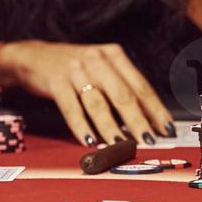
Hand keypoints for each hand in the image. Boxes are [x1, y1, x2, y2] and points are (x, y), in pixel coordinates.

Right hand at [2, 40, 173, 146]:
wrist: (34, 57)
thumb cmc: (75, 68)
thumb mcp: (101, 68)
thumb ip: (121, 87)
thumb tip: (147, 119)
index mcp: (114, 55)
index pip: (140, 85)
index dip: (155, 109)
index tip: (166, 128)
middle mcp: (97, 60)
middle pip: (122, 94)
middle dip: (138, 120)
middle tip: (148, 141)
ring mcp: (76, 70)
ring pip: (98, 102)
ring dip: (111, 127)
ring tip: (121, 145)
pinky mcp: (56, 81)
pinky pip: (71, 107)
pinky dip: (81, 126)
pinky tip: (89, 141)